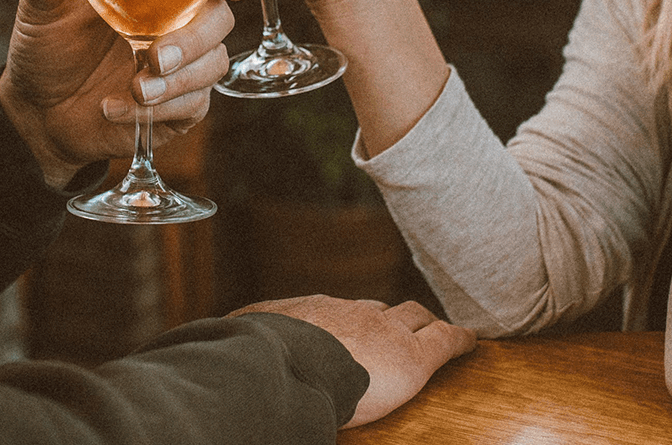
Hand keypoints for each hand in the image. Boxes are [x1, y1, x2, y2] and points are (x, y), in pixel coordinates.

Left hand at [0, 0, 251, 188]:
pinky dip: (158, 109)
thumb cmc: (48, 45)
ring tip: (135, 88)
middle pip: (221, 16)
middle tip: (157, 56)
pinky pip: (193, 104)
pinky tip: (114, 108)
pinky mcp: (180, 104)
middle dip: (197, 37)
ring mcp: (183, 63)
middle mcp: (178, 18)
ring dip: (177, 79)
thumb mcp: (42, 5)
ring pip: (213, 63)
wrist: (39, 110)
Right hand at [232, 295, 475, 427]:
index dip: (353, 323)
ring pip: (414, 317)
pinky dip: (459, 341)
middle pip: (380, 310)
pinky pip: (446, 340)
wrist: (285, 362)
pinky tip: (471, 343)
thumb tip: (200, 343)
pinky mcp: (415, 356)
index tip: (355, 332)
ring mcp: (386, 330)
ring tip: (434, 332)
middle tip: (397, 332)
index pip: (340, 314)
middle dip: (390, 319)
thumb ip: (236, 338)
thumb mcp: (241, 341)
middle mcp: (352, 313)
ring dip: (424, 324)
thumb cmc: (256, 357)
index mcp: (313, 314)